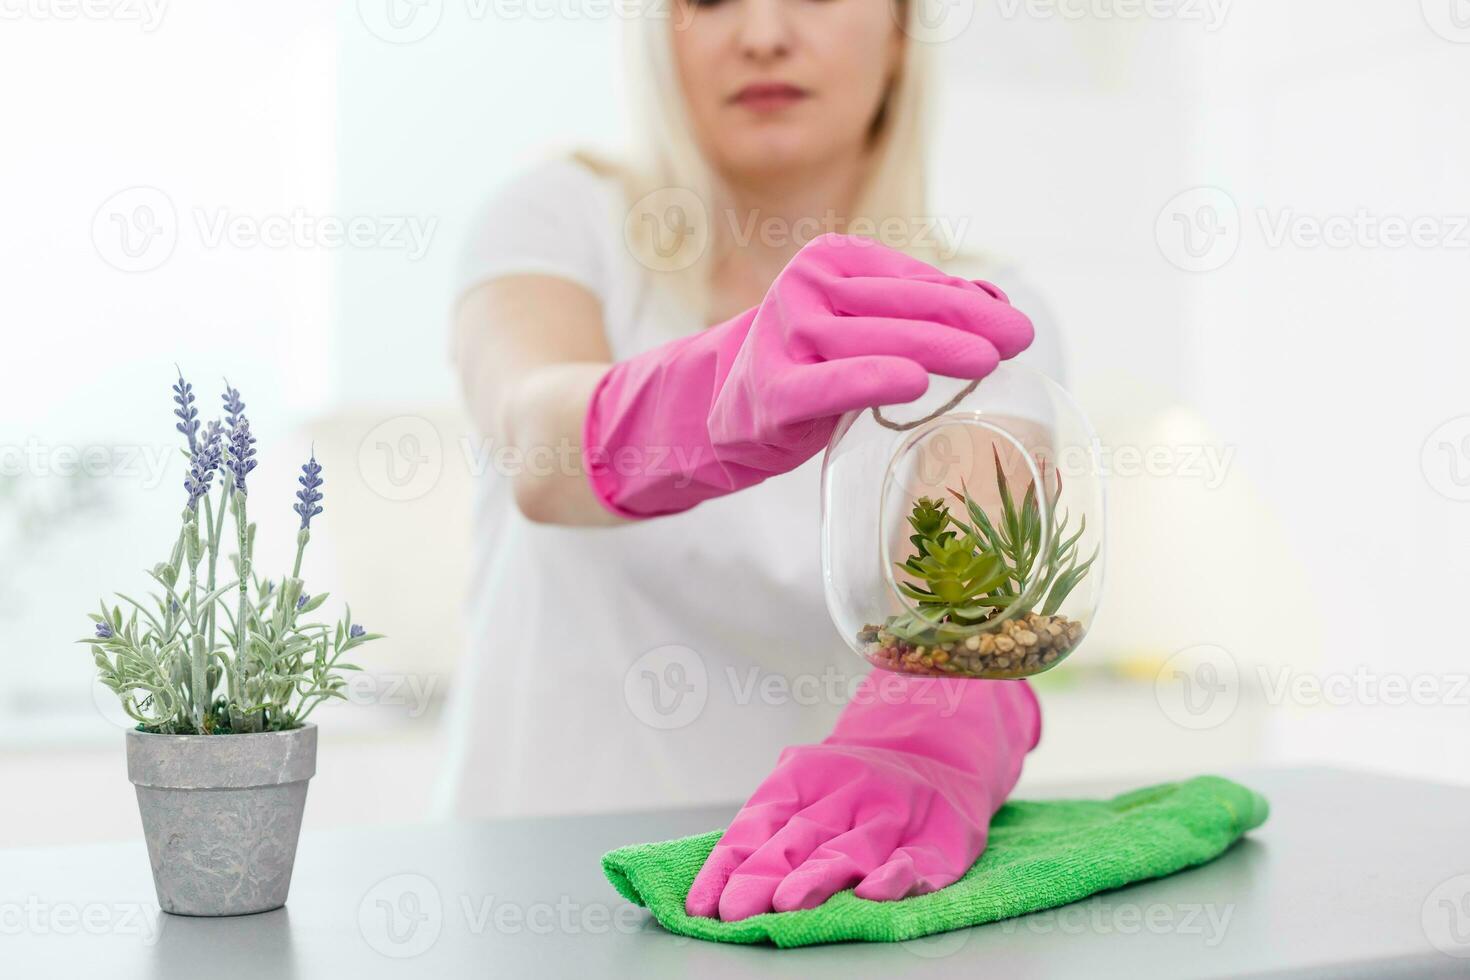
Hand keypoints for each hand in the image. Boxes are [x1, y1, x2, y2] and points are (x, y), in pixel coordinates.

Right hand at [584, 234, 1033, 517]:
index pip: (912, 281)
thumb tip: (998, 306)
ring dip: (936, 347)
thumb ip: (916, 314)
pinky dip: (872, 381)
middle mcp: (805, 288)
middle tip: (1019, 340)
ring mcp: (784, 336)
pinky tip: (914, 382)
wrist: (708, 409)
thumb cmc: (801, 368)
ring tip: (988, 359)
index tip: (1015, 325)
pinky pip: (831, 385)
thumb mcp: (855, 330)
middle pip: (900, 306)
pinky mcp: (771, 391)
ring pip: (875, 340)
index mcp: (829, 261)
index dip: (967, 302)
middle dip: (966, 323)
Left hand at [684, 673, 1040, 920]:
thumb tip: (710, 891)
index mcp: (805, 776)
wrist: (939, 752)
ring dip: (818, 876)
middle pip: (799, 838)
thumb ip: (765, 830)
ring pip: (852, 848)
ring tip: (788, 903)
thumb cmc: (853, 786)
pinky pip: (915, 861)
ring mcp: (893, 814)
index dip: (727, 864)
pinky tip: (872, 893)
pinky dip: (894, 878)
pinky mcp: (937, 842)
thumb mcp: (806, 786)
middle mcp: (849, 791)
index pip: (757, 822)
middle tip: (736, 910)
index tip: (703, 906)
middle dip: (764, 875)